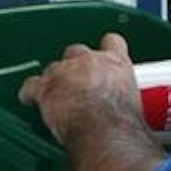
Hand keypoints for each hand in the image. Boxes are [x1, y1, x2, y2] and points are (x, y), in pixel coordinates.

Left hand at [18, 33, 140, 145]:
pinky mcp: (46, 88)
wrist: (104, 128)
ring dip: (55, 80)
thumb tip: (140, 124)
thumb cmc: (123, 122)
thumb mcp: (139, 108)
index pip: (112, 43)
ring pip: (54, 68)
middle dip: (76, 67)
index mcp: (117, 63)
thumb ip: (132, 104)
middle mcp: (89, 61)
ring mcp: (64, 72)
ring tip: (57, 96)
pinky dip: (30, 94)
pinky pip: (31, 86)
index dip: (106, 50)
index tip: (103, 59)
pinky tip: (30, 99)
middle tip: (80, 85)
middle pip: (77, 52)